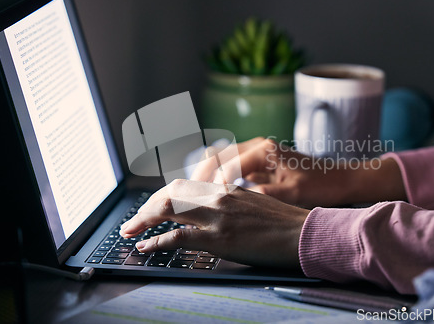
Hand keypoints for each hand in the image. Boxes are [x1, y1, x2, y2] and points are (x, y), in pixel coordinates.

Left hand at [120, 179, 309, 268]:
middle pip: (170, 193)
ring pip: (168, 208)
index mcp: (226, 188)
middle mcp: (219, 196)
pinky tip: (146, 246)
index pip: (184, 186)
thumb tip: (210, 208)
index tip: (151, 208)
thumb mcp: (254, 202)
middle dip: (146, 206)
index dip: (161, 196)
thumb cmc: (283, 221)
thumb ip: (230, 201)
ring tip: (130, 231)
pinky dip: (156, 241)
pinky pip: (178, 237)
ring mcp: (217, 215)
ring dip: (143, 219)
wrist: (303, 233)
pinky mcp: (219, 238)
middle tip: (133, 220)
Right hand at [191, 137, 406, 207]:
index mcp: (264, 149)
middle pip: (215, 155)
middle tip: (189, 197)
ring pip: (219, 159)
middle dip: (200, 176)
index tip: (208, 203)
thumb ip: (263, 194)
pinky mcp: (259, 162)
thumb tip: (233, 199)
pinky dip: (217, 178)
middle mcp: (257, 146)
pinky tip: (212, 194)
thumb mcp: (293, 193)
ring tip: (194, 196)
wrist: (342, 180)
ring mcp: (257, 153)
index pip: (227, 165)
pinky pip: (229, 166)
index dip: (214, 185)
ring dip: (206, 176)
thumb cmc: (322, 185)